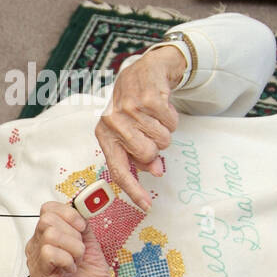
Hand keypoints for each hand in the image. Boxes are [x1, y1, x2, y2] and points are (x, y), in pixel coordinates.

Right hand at [26, 201, 113, 276]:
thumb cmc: (91, 274)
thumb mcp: (88, 240)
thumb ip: (81, 222)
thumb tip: (82, 205)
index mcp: (45, 235)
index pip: (47, 209)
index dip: (68, 214)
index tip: (82, 227)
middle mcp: (36, 246)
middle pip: (47, 220)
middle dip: (72, 232)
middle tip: (79, 250)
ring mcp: (35, 262)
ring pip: (49, 235)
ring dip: (72, 248)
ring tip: (76, 261)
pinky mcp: (40, 276)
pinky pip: (49, 253)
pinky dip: (66, 259)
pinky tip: (71, 269)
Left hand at [96, 46, 183, 210]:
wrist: (144, 71)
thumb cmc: (135, 107)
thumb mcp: (130, 132)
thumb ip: (141, 155)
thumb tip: (157, 171)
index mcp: (105, 135)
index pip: (118, 169)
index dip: (133, 189)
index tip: (146, 205)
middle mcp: (113, 122)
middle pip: (147, 154)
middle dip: (155, 146)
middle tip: (150, 130)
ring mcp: (130, 109)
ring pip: (162, 140)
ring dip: (164, 129)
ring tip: (154, 116)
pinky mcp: (148, 98)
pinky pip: (171, 123)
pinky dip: (171, 116)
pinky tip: (161, 106)